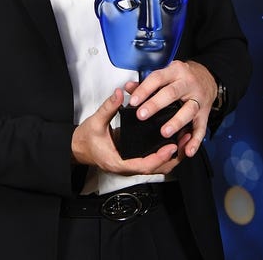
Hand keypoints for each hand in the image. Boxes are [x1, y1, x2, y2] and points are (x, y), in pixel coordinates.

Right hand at [71, 89, 189, 174]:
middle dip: (173, 157)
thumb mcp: (95, 122)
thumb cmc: (85, 140)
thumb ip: (108, 108)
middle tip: (185, 140)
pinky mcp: (133, 159)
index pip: (143, 165)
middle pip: (156, 169)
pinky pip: (152, 160)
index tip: (171, 148)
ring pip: (157, 166)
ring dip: (171, 156)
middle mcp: (127, 167)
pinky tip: (172, 141)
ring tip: (184, 139)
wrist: (77, 148)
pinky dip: (164, 154)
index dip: (159, 157)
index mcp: (118, 162)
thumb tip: (119, 93)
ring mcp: (131, 164)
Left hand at [124, 60, 216, 157]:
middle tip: (141, 115)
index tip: (133, 101)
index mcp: (175, 71)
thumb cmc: (182, 77)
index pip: (158, 78)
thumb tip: (129, 88)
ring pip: (188, 110)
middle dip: (155, 105)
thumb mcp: (166, 74)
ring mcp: (198, 99)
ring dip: (176, 122)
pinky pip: (201, 128)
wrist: (206, 78)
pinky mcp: (205, 113)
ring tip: (164, 132)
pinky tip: (187, 150)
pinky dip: (195, 141)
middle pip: (172, 93)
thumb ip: (147, 83)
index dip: (144, 90)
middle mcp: (188, 83)